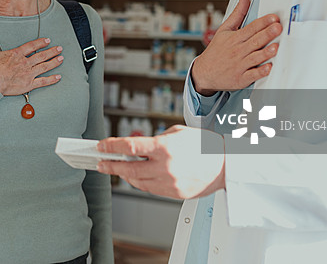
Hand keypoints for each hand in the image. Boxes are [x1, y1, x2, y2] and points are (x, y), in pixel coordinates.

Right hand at [0, 35, 62, 95]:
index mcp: (17, 54)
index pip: (32, 46)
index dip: (40, 43)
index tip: (47, 40)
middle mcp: (25, 62)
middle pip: (41, 55)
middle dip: (52, 51)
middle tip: (60, 49)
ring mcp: (28, 73)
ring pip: (44, 66)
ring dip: (54, 62)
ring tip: (61, 59)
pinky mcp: (29, 84)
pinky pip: (43, 81)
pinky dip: (51, 80)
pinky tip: (58, 77)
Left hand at [97, 126, 224, 199]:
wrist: (226, 164)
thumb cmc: (204, 146)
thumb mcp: (176, 132)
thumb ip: (153, 139)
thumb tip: (135, 144)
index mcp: (165, 148)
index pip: (129, 147)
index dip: (111, 146)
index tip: (102, 146)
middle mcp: (165, 167)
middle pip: (128, 168)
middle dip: (110, 165)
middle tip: (101, 162)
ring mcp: (169, 183)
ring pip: (137, 181)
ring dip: (124, 174)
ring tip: (117, 168)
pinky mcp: (174, 193)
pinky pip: (150, 189)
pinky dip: (140, 182)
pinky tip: (136, 176)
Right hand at [192, 0, 281, 94]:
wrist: (204, 72)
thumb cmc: (216, 50)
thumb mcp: (224, 29)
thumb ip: (237, 13)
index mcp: (235, 38)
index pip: (251, 28)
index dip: (263, 22)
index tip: (273, 18)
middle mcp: (238, 51)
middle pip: (255, 41)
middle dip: (267, 34)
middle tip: (278, 28)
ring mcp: (240, 65)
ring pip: (255, 57)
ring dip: (265, 52)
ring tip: (275, 47)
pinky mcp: (241, 78)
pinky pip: (252, 75)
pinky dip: (260, 72)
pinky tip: (268, 68)